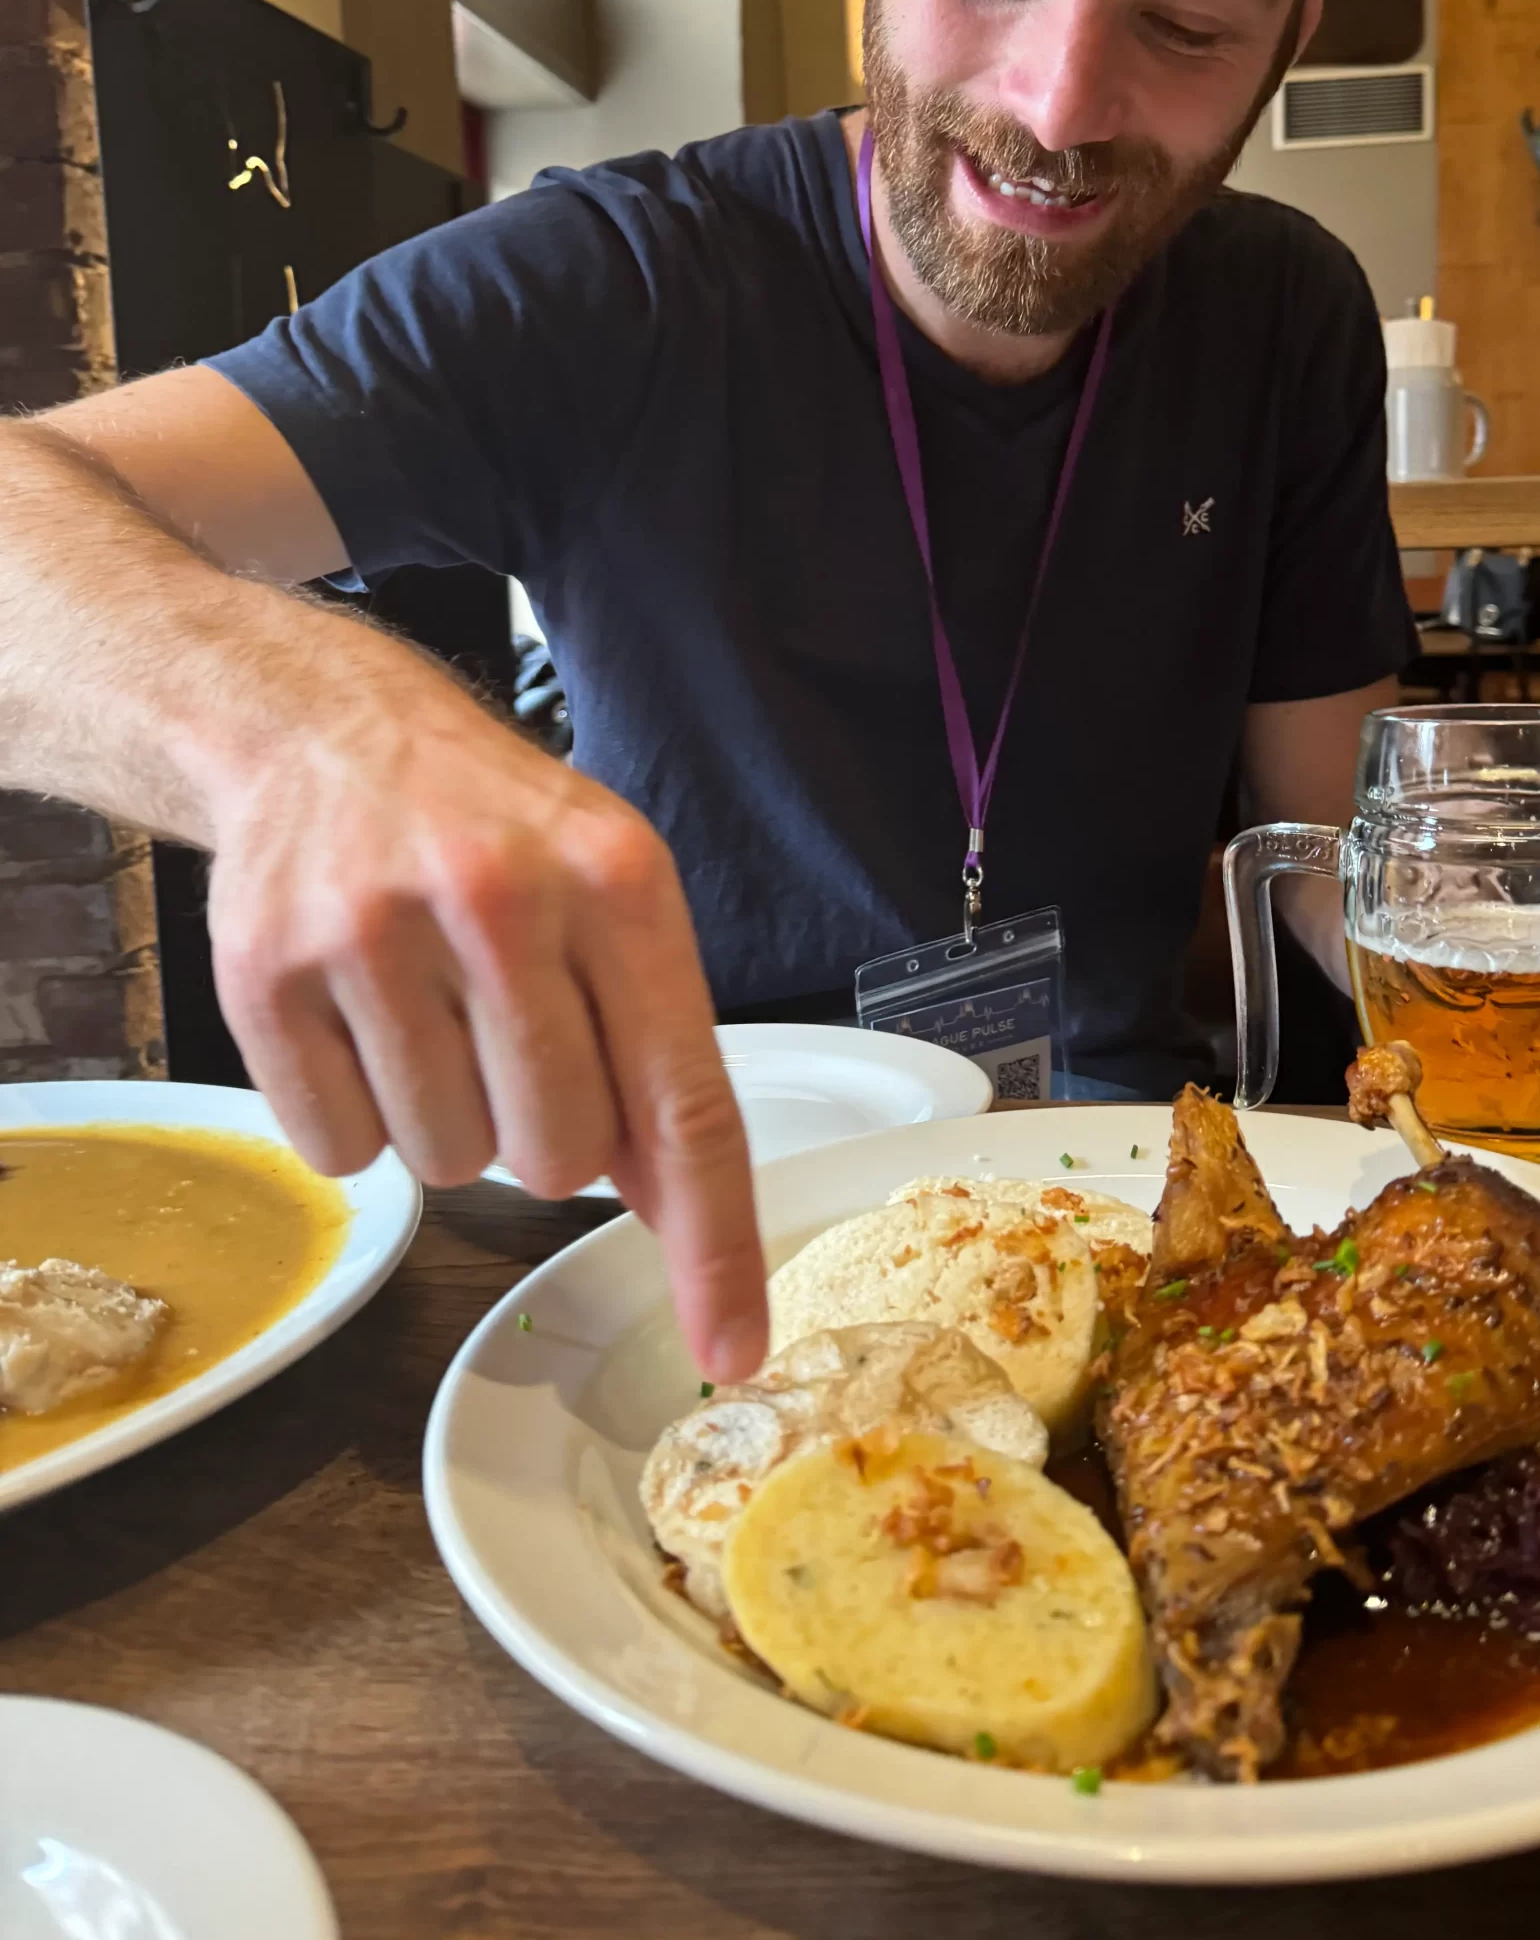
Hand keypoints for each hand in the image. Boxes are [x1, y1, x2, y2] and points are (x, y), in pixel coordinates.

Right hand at [204, 684, 765, 1378]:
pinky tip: (361, 1021)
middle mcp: (499, 900)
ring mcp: (372, 934)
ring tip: (431, 1013)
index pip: (686, 1104)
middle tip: (511, 1042)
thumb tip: (687, 1218)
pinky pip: (341, 1153)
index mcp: (617, 884)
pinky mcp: (267, 974)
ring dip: (448, 1124)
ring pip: (447, 1166)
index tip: (732, 1349)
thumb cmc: (494, 830)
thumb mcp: (612, 895)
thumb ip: (653, 1047)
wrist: (322, 730)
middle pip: (558, 1159)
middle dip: (544, 1136)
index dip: (713, 1244)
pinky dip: (358, 1118)